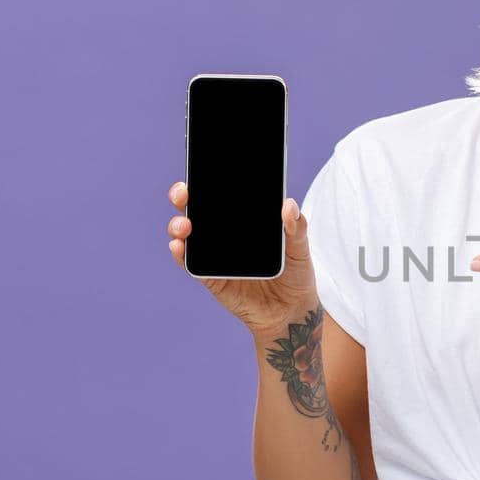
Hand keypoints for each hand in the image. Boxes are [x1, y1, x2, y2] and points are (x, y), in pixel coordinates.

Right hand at [165, 181, 318, 333]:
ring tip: (184, 226)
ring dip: (178, 226)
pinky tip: (180, 247)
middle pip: (196, 209)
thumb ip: (296, 228)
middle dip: (183, 196)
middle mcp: (224, 233)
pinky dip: (181, 254)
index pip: (220, 194)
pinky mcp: (211, 277)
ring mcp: (214, 254)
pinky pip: (191, 264)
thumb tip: (288, 205)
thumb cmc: (295, 275)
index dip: (207, 179)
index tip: (201, 167)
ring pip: (188, 234)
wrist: (291, 312)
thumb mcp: (300, 249)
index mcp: (243, 220)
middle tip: (183, 193)